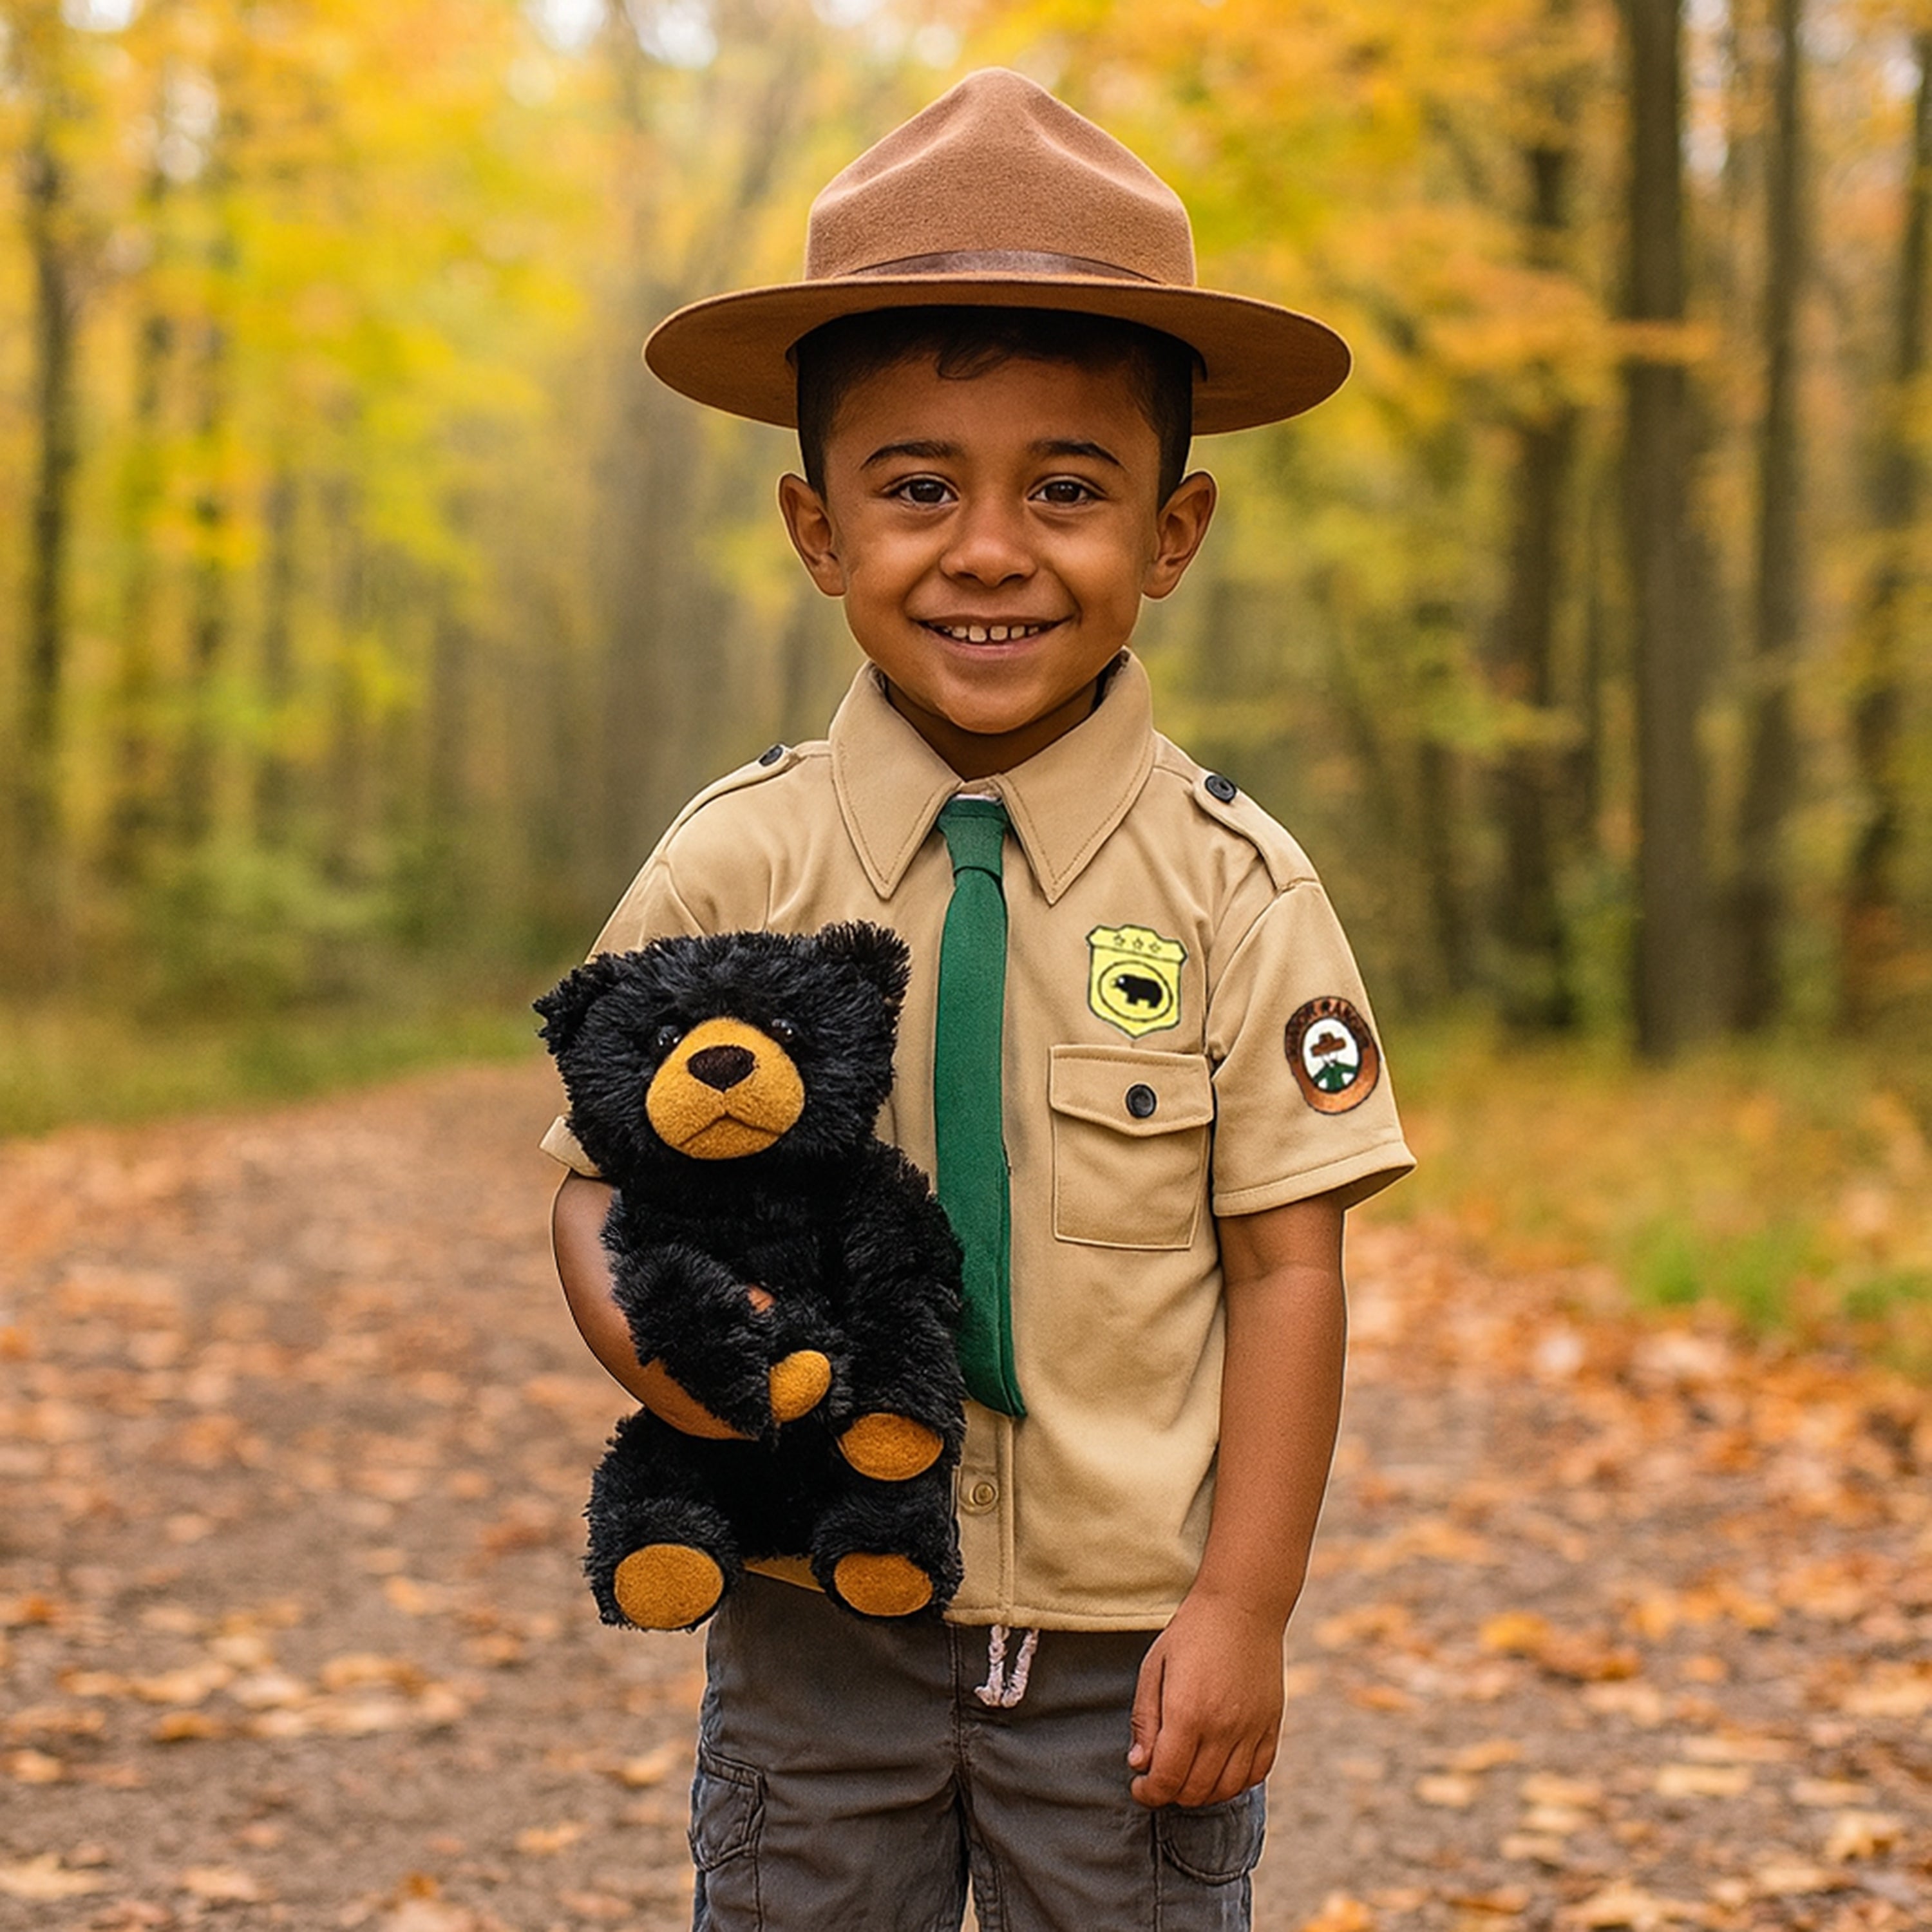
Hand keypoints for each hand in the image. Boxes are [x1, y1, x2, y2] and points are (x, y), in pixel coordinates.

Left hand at [1126, 1590, 1284, 1808]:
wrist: (1242, 1606)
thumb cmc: (1192, 1633)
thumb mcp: (1154, 1667)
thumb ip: (1145, 1720)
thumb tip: (1139, 1764)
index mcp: (1187, 1713)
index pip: (1167, 1778)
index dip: (1149, 1792)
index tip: (1140, 1786)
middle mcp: (1222, 1728)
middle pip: (1195, 1790)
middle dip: (1170, 1793)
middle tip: (1159, 1778)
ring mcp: (1251, 1730)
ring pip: (1226, 1789)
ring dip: (1202, 1793)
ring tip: (1186, 1775)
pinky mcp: (1271, 1726)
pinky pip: (1256, 1774)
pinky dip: (1235, 1783)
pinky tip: (1218, 1768)